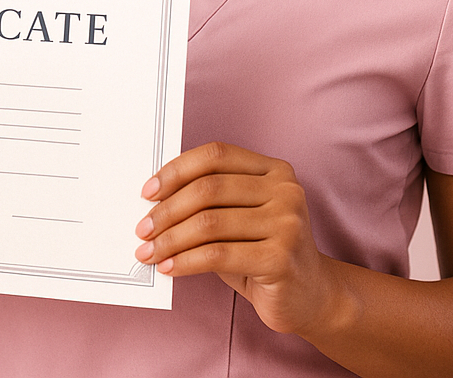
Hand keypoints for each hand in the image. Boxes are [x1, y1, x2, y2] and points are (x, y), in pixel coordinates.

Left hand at [136, 141, 343, 336]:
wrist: (310, 297)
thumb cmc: (262, 253)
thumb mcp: (237, 218)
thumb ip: (208, 203)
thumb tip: (152, 202)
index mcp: (274, 170)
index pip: (215, 155)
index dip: (176, 170)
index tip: (147, 192)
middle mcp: (285, 191)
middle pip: (209, 188)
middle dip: (167, 210)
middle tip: (142, 229)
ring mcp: (288, 224)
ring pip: (209, 224)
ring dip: (170, 239)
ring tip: (148, 252)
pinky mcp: (281, 258)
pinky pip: (218, 255)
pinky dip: (185, 261)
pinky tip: (169, 267)